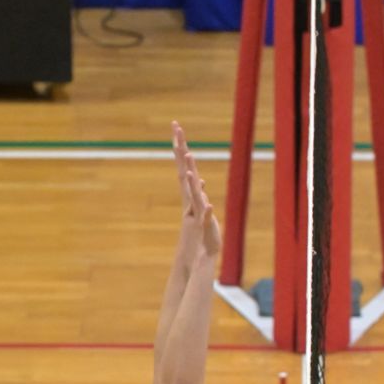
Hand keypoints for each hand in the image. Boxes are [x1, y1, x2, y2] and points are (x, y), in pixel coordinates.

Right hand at [173, 122, 222, 264]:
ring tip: (188, 157)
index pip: (184, 167)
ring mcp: (194, 212)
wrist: (198, 256)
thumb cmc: (200, 234)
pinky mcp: (201, 227)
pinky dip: (205, 210)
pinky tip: (207, 202)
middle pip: (183, 171)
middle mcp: (189, 200)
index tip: (176, 127)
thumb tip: (198, 179)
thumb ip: (198, 194)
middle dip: (180, 149)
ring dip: (190, 176)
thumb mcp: (200, 210)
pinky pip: (204, 216)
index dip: (180, 147)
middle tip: (176, 128)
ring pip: (192, 191)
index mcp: (190, 195)